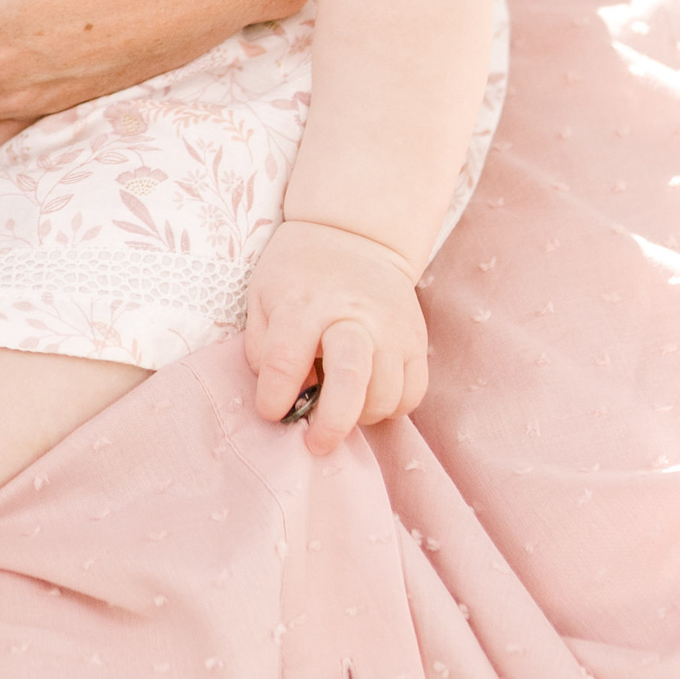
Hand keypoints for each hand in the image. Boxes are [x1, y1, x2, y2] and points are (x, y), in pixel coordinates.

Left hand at [244, 219, 427, 454]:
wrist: (354, 234)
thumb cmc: (300, 273)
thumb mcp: (263, 295)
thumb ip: (263, 348)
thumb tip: (282, 398)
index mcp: (304, 304)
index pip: (284, 361)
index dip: (273, 398)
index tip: (271, 410)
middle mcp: (352, 315)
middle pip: (350, 379)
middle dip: (331, 423)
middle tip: (315, 444)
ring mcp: (391, 327)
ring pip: (386, 395)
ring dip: (360, 414)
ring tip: (341, 403)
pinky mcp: (416, 338)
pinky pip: (412, 392)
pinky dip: (391, 406)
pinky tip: (368, 394)